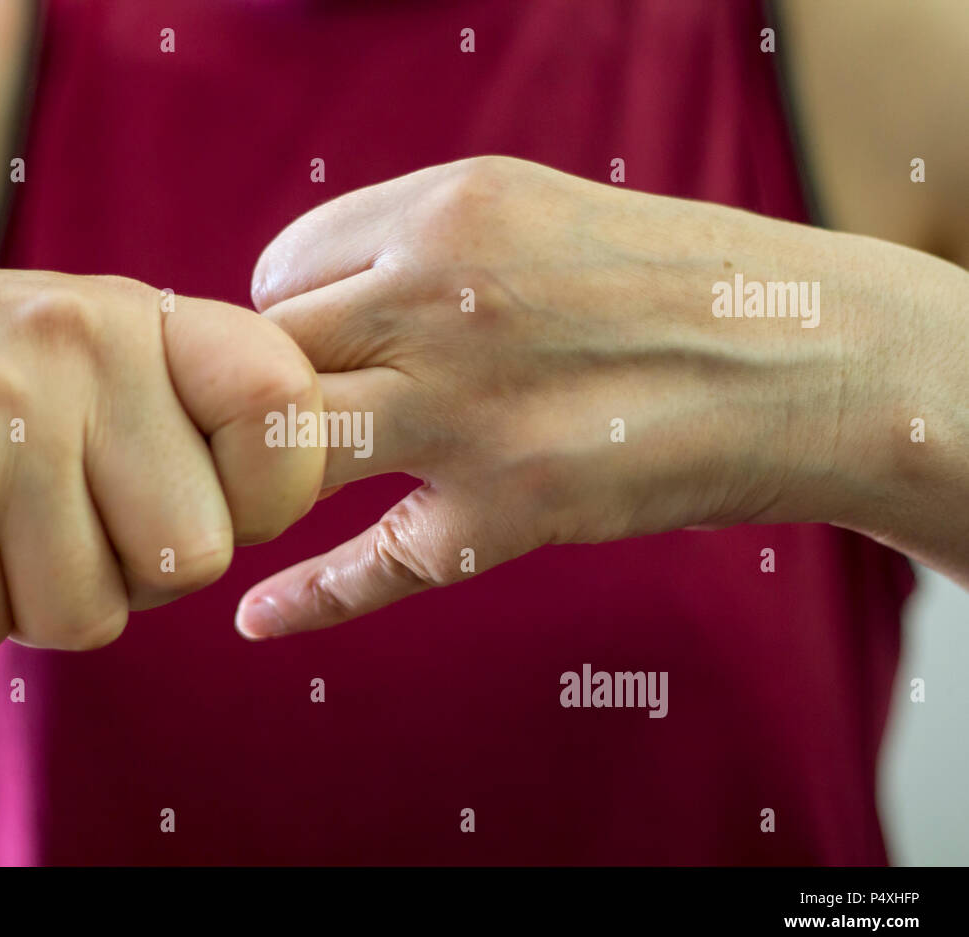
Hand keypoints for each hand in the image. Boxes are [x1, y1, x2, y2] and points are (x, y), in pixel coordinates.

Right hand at [0, 249, 322, 649]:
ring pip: (88, 614)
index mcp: (142, 316)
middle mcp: (81, 346)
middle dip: (132, 575)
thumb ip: (186, 411)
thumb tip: (290, 500)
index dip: (269, 493)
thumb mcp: (83, 349)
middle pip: (194, 556)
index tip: (203, 497)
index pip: (284, 412)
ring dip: (33, 597)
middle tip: (60, 524)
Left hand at [236, 156, 884, 636]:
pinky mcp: (504, 516)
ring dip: (252, 480)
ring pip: (284, 450)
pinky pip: (368, 568)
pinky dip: (303, 600)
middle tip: (265, 424)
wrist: (801, 359)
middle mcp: (442, 306)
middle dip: (246, 395)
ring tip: (255, 495)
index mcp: (446, 214)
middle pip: (261, 358)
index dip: (284, 315)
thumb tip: (290, 306)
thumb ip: (409, 244)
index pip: (279, 270)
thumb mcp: (525, 208)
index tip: (316, 346)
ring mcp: (468, 418)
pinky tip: (256, 616)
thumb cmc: (659, 279)